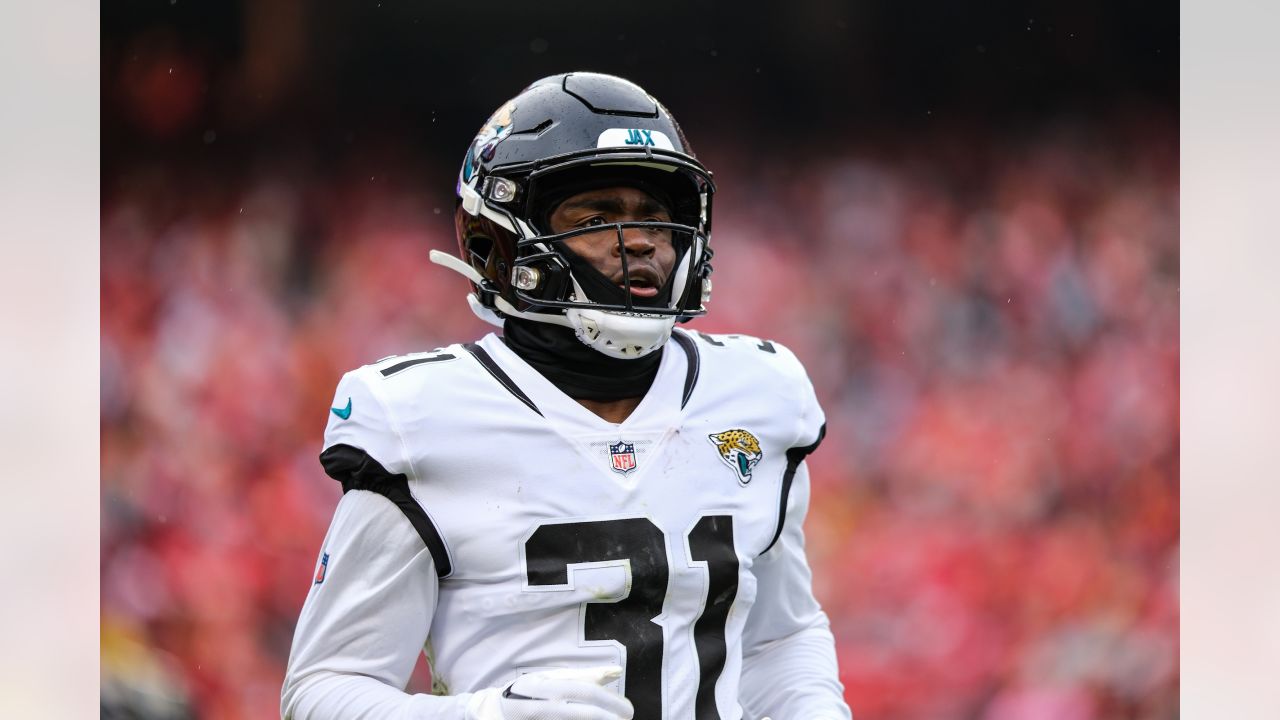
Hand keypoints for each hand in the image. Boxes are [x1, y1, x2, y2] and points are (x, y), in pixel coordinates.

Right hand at [465, 665, 633, 719]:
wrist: (495, 711)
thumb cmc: (528, 691)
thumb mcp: (552, 677)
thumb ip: (584, 675)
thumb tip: (616, 671)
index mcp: (546, 686)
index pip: (585, 693)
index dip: (610, 701)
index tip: (627, 709)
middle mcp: (542, 706)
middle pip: (584, 714)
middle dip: (609, 718)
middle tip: (625, 719)